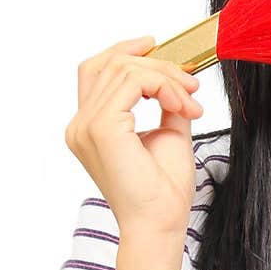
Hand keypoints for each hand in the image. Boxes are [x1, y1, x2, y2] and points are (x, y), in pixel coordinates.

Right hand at [64, 35, 203, 239]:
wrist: (160, 223)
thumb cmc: (162, 191)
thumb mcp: (168, 133)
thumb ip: (165, 102)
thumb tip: (175, 78)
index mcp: (89, 127)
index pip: (96, 70)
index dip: (125, 51)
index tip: (157, 46)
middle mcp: (80, 124)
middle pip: (111, 64)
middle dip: (157, 64)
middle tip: (190, 83)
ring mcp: (86, 125)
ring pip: (125, 69)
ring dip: (166, 78)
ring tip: (190, 103)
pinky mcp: (102, 127)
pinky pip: (133, 81)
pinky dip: (163, 86)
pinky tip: (181, 106)